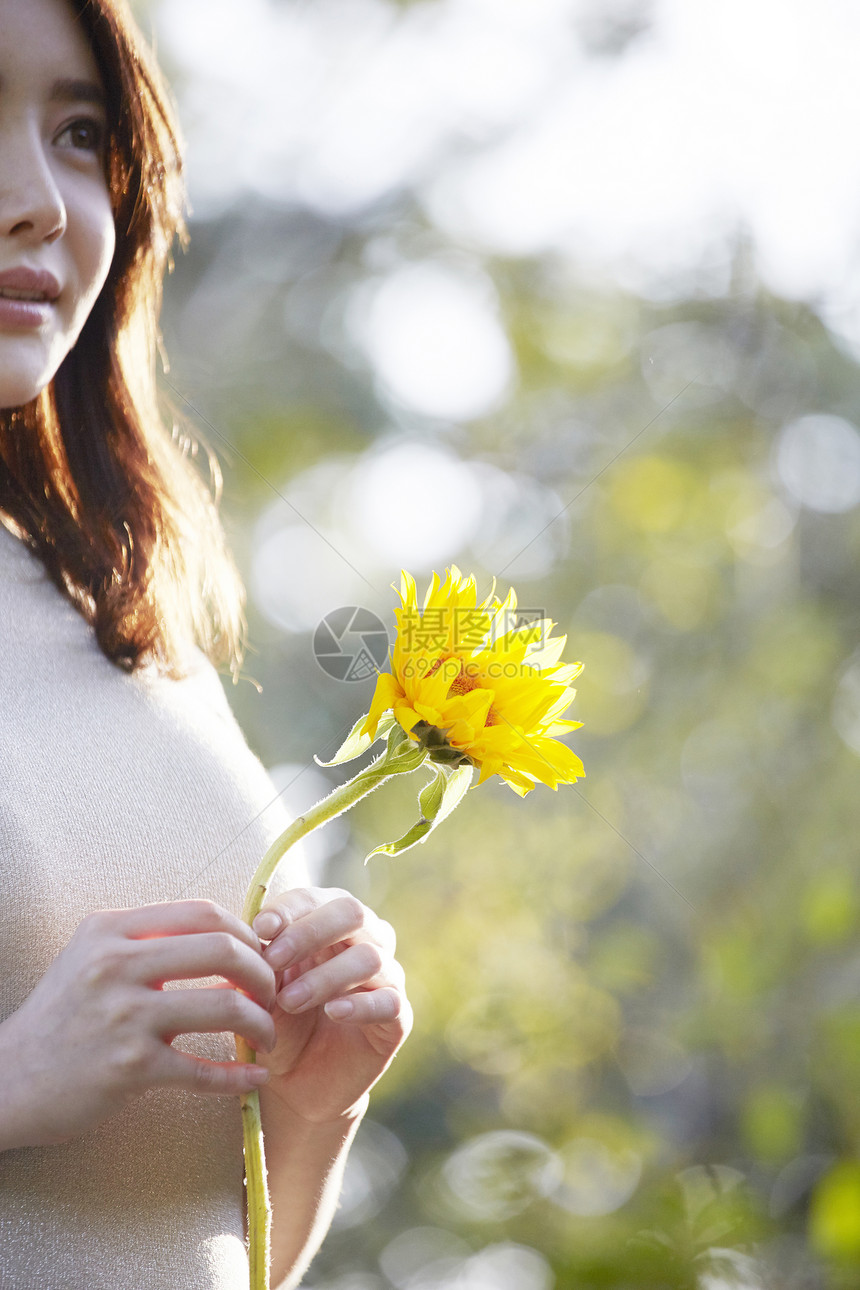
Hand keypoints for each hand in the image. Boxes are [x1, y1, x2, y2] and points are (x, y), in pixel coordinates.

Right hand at [0, 900, 276, 1149]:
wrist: (7, 1080)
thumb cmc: (60, 1018)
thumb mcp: (90, 957)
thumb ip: (145, 941)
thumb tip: (221, 937)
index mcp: (111, 932)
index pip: (202, 912)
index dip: (245, 930)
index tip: (260, 952)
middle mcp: (118, 966)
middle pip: (223, 951)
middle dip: (263, 973)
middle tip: (273, 994)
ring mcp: (124, 1017)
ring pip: (225, 1007)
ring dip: (261, 1024)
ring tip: (268, 1036)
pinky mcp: (130, 1069)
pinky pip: (204, 1071)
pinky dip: (239, 1077)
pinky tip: (255, 1079)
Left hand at [252, 887, 411, 1123]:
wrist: (297, 1082)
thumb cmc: (279, 1021)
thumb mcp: (262, 987)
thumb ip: (258, 960)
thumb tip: (247, 935)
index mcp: (330, 922)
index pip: (316, 898)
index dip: (289, 909)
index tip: (259, 928)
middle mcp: (366, 940)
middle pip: (352, 913)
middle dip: (309, 932)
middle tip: (274, 960)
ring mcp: (386, 977)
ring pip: (369, 957)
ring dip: (325, 976)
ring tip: (289, 1001)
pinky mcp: (398, 1018)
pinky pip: (390, 1002)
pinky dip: (360, 1004)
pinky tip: (333, 1012)